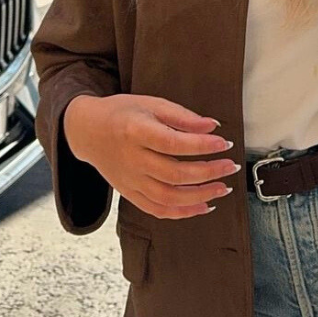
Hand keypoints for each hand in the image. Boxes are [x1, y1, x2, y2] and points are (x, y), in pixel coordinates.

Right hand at [64, 93, 240, 219]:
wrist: (87, 131)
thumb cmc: (122, 113)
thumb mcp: (150, 104)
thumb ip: (182, 116)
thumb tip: (213, 126)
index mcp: (135, 132)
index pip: (173, 144)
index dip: (201, 146)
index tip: (224, 143)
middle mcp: (131, 159)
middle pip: (174, 174)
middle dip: (208, 173)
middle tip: (230, 166)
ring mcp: (129, 180)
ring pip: (167, 197)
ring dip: (200, 196)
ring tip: (223, 188)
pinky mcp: (128, 193)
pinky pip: (156, 210)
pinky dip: (181, 212)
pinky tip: (203, 206)